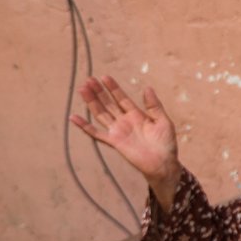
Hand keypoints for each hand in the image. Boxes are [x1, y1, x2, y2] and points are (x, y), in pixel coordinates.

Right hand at [70, 76, 181, 211]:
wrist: (164, 163)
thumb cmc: (166, 144)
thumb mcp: (163, 121)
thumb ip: (154, 106)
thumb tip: (147, 88)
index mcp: (136, 115)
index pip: (122, 98)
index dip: (113, 88)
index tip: (105, 77)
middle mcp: (124, 121)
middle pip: (108, 103)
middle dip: (99, 92)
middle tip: (89, 79)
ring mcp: (118, 131)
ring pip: (101, 113)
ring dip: (91, 102)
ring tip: (83, 89)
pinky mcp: (114, 142)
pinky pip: (96, 133)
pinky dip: (84, 126)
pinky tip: (74, 117)